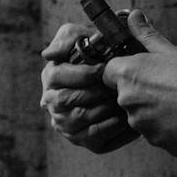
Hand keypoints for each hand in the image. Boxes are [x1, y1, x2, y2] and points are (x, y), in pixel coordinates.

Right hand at [42, 22, 137, 153]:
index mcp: (51, 76)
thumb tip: (48, 54)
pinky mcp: (83, 140)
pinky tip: (128, 116)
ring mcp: (65, 124)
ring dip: (104, 108)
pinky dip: (113, 127)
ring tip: (124, 99)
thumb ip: (67, 38)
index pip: (57, 76)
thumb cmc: (99, 52)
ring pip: (81, 119)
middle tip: (116, 85)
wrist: (120, 74)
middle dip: (95, 91)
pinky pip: (95, 137)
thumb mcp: (82, 36)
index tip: (103, 68)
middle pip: (68, 100)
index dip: (81, 73)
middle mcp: (52, 102)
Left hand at [101, 10, 176, 157]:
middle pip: (126, 96)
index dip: (125, 72)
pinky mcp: (156, 141)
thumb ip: (146, 35)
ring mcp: (140, 124)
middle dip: (141, 93)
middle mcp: (127, 101)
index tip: (141, 72)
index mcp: (127, 75)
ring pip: (141, 117)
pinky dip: (166, 128)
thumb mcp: (169, 49)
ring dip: (153, 112)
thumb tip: (134, 16)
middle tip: (166, 87)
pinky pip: (157, 134)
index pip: (109, 73)